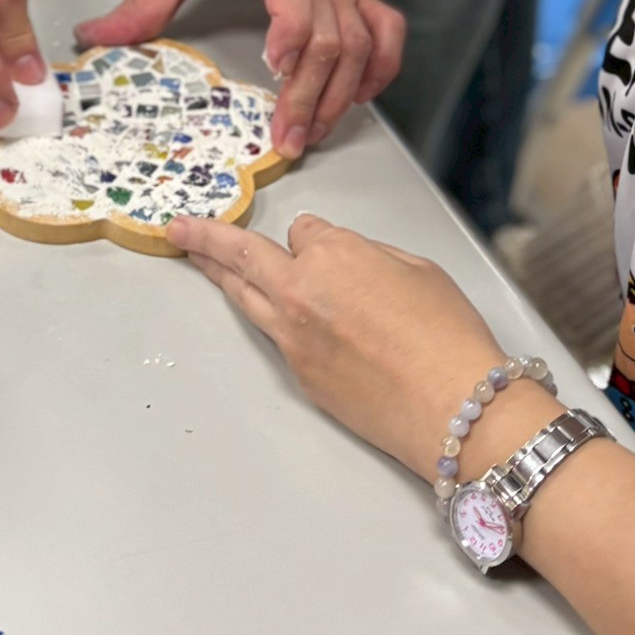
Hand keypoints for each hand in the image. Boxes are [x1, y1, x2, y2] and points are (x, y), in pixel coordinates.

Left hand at [77, 0, 403, 158]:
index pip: (296, 3)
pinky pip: (384, 32)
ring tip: (313, 131)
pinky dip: (379, 68)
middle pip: (330, 43)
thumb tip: (98, 35)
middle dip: (310, 97)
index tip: (275, 66)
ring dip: (340, 95)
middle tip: (288, 139)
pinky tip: (358, 95)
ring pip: (358, 46)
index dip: (291, 36)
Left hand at [169, 212, 526, 480]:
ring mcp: (293, 339)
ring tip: (192, 256)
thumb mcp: (417, 269)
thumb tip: (348, 260)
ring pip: (243, 296)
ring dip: (215, 273)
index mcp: (333, 255)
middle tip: (181, 227)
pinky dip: (264, 318)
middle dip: (207, 237)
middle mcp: (301, 292)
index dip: (319, 237)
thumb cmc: (447, 337)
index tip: (329, 244)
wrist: (453, 407)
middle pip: (243, 254)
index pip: (306, 230)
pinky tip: (263, 314)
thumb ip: (369, 255)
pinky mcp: (298, 376)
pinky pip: (272, 335)